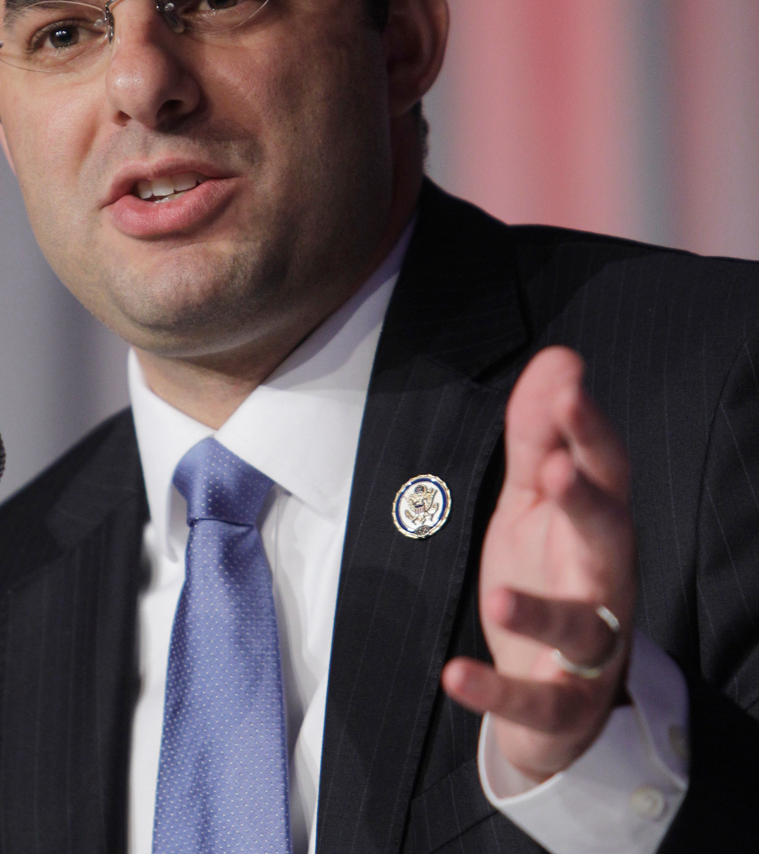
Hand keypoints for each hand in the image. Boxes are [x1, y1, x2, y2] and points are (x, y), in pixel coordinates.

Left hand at [441, 347, 635, 781]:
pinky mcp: (560, 703)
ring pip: (578, 627)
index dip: (588, 429)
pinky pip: (533, 699)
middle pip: (608, 537)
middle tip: (554, 465)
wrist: (556, 694)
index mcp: (597, 525)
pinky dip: (495, 690)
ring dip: (539, 611)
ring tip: (497, 595)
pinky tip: (453, 673)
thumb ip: (538, 434)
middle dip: (585, 500)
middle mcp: (602, 580)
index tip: (568, 383)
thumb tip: (558, 358)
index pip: (604, 471)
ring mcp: (588, 646)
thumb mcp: (534, 501)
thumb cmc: (550, 577)